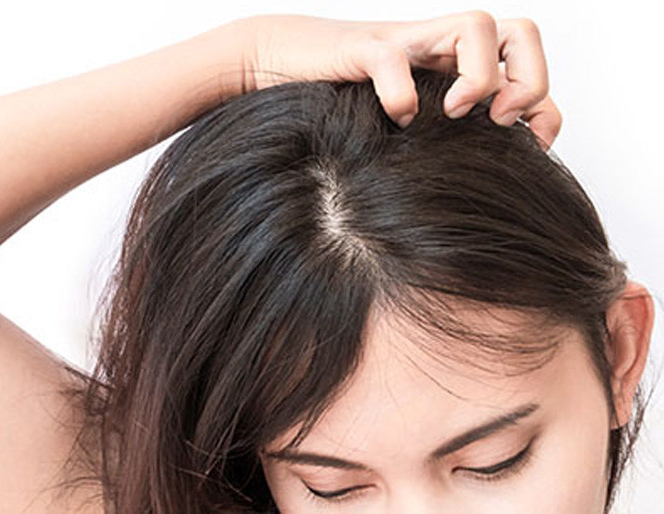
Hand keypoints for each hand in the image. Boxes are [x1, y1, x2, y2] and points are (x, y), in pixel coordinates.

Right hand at [237, 11, 561, 147]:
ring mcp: (405, 43)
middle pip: (521, 33)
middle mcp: (438, 49)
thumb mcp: (396, 124)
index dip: (544, 105)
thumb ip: (431, 142)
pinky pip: (393, 58)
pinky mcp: (363, 49)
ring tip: (453, 113)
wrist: (273, 59)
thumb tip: (470, 198)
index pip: (528, 66)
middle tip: (498, 121)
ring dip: (478, 76)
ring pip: (476, 25)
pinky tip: (395, 118)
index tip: (531, 146)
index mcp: (452, 65)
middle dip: (527, 81)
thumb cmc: (336, 99)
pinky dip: (401, 92)